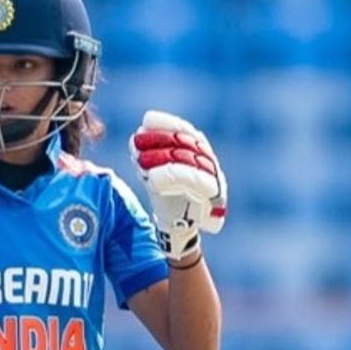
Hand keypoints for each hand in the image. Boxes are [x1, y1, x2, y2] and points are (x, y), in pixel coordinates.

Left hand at [131, 110, 226, 259]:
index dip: (167, 124)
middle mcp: (210, 165)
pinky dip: (172, 176)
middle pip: (187, 144)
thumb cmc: (167, 197)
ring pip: (191, 160)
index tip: (146, 120)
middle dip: (160, 140)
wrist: (178, 229)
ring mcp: (214, 180)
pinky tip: (152, 177)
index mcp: (199, 153)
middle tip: (136, 140)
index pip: (185, 131)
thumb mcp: (155, 172)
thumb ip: (148, 154)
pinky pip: (195, 181)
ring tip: (139, 158)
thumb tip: (138, 136)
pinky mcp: (212, 198)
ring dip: (163, 157)